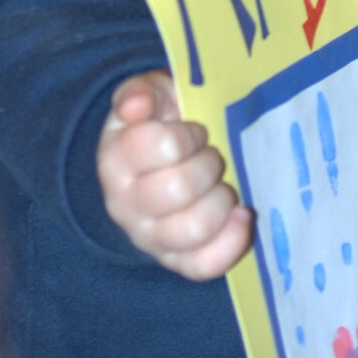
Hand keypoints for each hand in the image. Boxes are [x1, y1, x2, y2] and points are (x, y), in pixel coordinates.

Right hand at [97, 71, 253, 277]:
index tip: (196, 130)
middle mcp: (125, 205)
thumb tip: (137, 106)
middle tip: (212, 155)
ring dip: (221, 201)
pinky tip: (241, 215)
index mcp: (116, 159)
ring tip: (223, 184)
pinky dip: (231, 242)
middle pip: (179, 189)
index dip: (188, 135)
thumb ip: (141, 91)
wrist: (160, 165)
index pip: (160, 146)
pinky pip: (203, 266)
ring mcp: (149, 238)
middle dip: (209, 165)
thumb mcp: (151, 95)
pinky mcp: (176, 260)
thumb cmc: (162, 124)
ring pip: (193, 230)